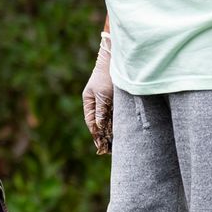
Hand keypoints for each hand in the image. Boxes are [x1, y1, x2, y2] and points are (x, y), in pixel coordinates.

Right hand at [82, 32, 113, 154]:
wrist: (119, 59)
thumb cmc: (108, 75)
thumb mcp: (103, 94)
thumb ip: (101, 111)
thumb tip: (100, 128)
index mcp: (89, 102)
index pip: (92, 122)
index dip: (96, 135)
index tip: (100, 147)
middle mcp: (97, 103)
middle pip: (100, 124)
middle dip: (103, 137)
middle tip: (107, 151)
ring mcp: (108, 101)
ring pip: (109, 121)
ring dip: (111, 133)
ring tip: (114, 147)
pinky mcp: (118, 100)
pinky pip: (116, 116)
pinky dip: (118, 125)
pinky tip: (121, 133)